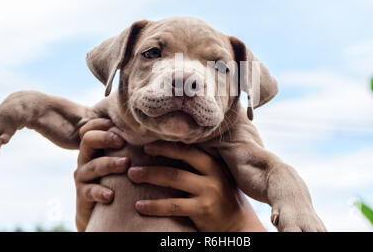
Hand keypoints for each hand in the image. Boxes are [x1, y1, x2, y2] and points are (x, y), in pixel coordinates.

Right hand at [73, 118, 128, 231]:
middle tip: (121, 140)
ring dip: (109, 163)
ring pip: (93, 166)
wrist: (104, 212)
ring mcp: (84, 177)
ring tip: (125, 164)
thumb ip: (132, 146)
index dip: (99, 123)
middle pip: (88, 141)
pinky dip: (100, 192)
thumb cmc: (120, 180)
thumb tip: (155, 130)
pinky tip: (111, 195)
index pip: (90, 129)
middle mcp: (86, 159)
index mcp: (95, 147)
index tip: (113, 123)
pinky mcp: (84, 196)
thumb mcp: (123, 160)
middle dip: (105, 138)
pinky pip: (90, 192)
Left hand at [128, 142, 265, 231]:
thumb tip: (172, 153)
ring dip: (150, 175)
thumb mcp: (219, 179)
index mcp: (215, 164)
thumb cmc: (225, 201)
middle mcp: (213, 174)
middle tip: (138, 154)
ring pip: (174, 178)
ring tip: (133, 175)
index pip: (189, 148)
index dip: (168, 144)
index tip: (148, 144)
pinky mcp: (203, 210)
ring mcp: (209, 192)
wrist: (239, 227)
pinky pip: (173, 206)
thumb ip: (202, 167)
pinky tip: (140, 205)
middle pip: (181, 158)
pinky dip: (154, 205)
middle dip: (158, 153)